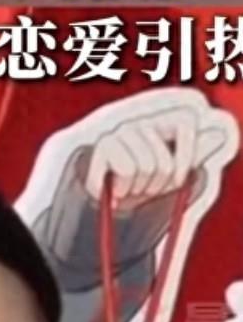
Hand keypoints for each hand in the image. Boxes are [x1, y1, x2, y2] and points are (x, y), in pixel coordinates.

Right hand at [83, 105, 226, 210]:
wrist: (111, 200)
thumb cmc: (145, 184)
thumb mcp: (174, 172)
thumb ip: (194, 153)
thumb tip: (217, 134)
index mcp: (161, 123)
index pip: (185, 121)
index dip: (187, 154)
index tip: (178, 180)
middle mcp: (141, 123)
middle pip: (164, 160)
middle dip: (158, 184)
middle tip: (147, 188)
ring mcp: (121, 132)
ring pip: (145, 167)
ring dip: (140, 188)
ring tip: (132, 189)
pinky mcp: (104, 145)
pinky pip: (126, 170)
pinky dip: (123, 188)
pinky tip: (117, 189)